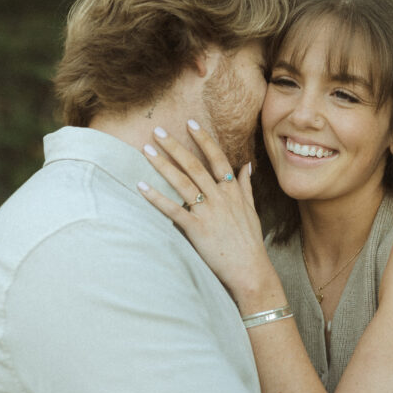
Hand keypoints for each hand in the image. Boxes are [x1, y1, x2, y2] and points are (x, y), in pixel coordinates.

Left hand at [138, 121, 280, 304]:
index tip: (191, 122)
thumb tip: (247, 166)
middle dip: (175, 146)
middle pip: (194, 165)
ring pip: (182, 182)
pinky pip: (172, 209)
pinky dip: (156, 197)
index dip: (203, 139)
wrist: (251, 270)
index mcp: (233, 191)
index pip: (217, 158)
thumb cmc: (250, 243)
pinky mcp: (197, 229)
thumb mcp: (251, 210)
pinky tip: (141, 186)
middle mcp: (220, 197)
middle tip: (158, 130)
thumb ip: (246, 187)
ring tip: (146, 150)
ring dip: (162, 164)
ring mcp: (208, 212)